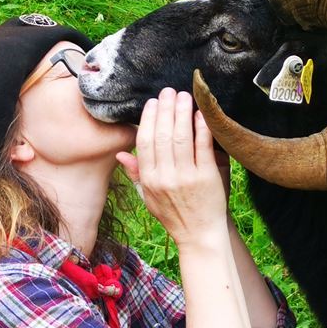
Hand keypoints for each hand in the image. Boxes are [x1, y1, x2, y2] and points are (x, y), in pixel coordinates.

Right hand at [117, 87, 229, 252]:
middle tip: (169, 91)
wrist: (199, 235)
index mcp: (148, 180)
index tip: (153, 103)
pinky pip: (202, 146)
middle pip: (161, 135)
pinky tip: (201, 114)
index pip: (144, 142)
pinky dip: (201, 128)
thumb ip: (136, 173)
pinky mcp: (206, 177)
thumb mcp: (149, 197)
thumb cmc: (174, 215)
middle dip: (165, 109)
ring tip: (184, 96)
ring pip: (181, 137)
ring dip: (182, 113)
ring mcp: (185, 177)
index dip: (148, 119)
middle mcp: (164, 177)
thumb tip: (120, 154)